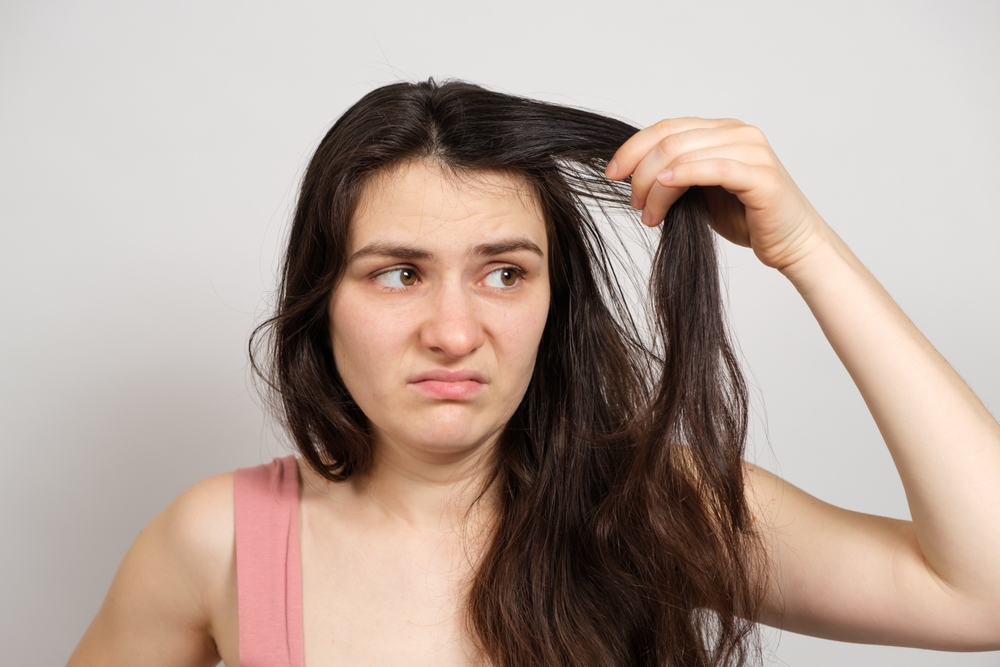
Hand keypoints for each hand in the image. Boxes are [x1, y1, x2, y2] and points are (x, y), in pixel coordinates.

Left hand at [605, 118, 828, 270]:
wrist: (790, 243)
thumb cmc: (746, 218)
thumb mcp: (699, 192)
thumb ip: (674, 175)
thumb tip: (633, 175)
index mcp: (720, 130)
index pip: (666, 128)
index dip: (632, 149)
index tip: (611, 174)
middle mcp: (737, 132)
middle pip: (670, 139)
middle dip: (640, 172)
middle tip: (634, 204)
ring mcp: (752, 150)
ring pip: (684, 154)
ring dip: (655, 186)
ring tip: (648, 214)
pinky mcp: (761, 175)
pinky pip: (712, 168)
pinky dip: (682, 177)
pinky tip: (663, 190)